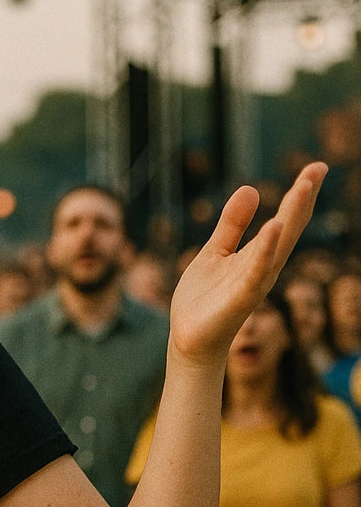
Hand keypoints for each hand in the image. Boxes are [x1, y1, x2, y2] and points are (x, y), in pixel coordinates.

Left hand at [168, 162, 325, 367]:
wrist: (188, 339)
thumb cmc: (204, 299)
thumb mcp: (215, 252)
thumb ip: (232, 225)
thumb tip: (251, 189)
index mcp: (258, 255)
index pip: (285, 220)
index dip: (300, 195)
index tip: (317, 167)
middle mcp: (263, 267)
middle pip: (289, 228)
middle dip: (303, 199)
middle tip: (318, 169)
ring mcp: (254, 282)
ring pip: (278, 245)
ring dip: (291, 216)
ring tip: (304, 186)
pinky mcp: (241, 297)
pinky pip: (256, 270)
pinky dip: (265, 249)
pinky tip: (274, 226)